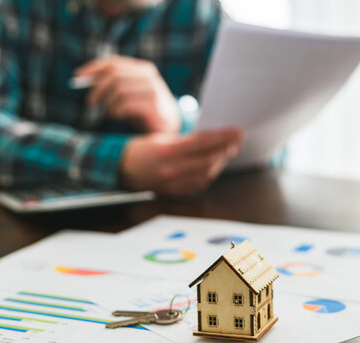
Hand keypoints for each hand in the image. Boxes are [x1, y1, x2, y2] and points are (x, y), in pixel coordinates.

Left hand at [75, 56, 180, 132]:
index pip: (113, 62)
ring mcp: (152, 90)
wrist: (170, 128)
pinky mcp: (153, 106)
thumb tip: (84, 78)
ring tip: (111, 113)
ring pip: (117, 90)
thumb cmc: (144, 111)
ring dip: (108, 104)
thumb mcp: (130, 93)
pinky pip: (124, 105)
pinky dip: (116, 112)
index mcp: (143, 69)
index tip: (77, 76)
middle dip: (97, 88)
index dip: (93, 68)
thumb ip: (113, 84)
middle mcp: (149, 77)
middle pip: (113, 75)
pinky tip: (119, 117)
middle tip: (90, 102)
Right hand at [120, 128, 243, 195]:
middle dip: (226, 149)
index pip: (203, 143)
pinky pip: (198, 185)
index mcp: (168, 151)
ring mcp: (173, 183)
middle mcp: (172, 168)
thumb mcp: (162, 138)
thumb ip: (186, 140)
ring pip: (206, 174)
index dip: (223, 137)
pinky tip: (215, 166)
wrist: (122, 168)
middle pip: (208, 159)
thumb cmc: (142, 150)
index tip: (237, 132)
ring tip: (228, 151)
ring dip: (220, 162)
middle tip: (237, 140)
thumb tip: (212, 139)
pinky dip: (209, 175)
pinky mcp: (174, 192)